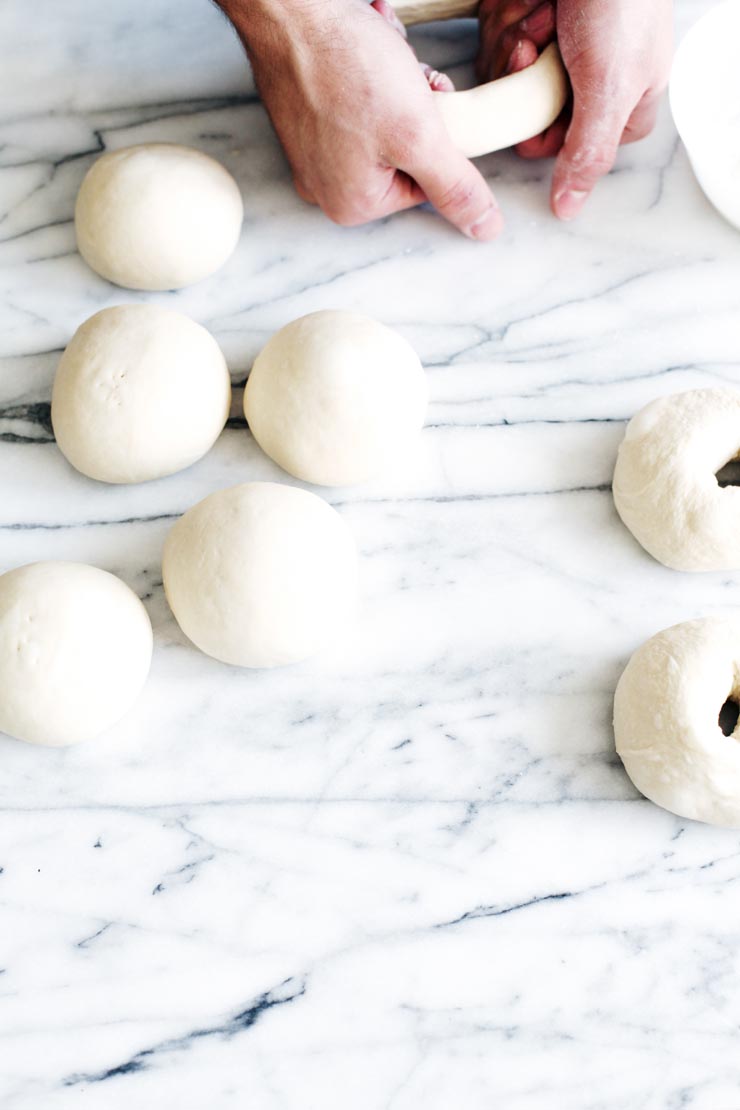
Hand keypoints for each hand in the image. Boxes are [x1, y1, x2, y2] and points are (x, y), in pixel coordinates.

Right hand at [221, 0, 501, 238]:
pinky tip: (365, 52)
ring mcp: (311, 151)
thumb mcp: (419, 135)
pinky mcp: (304, 116)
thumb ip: (455, 186)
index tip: (431, 105)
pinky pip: (355, 105)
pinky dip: (369, 74)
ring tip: (381, 58)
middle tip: (406, 78)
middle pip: (404, 157)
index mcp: (353, 204)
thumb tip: (483, 227)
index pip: (425, 185)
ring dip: (397, 85)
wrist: (290, 11)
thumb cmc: (343, 66)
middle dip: (417, 111)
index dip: (440, 140)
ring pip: (384, 125)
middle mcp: (326, 185)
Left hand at [477, 0, 672, 219]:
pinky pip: (498, 39)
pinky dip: (511, 18)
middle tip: (543, 50)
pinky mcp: (527, 18)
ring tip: (547, 15)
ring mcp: (555, 46)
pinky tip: (535, 3)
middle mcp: (587, 77)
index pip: (576, 146)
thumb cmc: (621, 3)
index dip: (550, 134)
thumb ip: (587, 154)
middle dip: (531, 79)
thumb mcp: (610, 88)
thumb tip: (569, 209)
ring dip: (520, 42)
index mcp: (624, 99)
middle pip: (534, 112)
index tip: (542, 117)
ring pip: (512, 76)